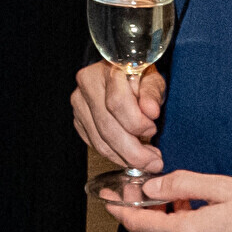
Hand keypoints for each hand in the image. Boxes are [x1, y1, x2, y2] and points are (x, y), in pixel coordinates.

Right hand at [71, 60, 163, 174]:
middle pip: (107, 127)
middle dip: (133, 151)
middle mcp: (88, 85)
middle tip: (153, 161)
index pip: (117, 103)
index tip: (153, 129)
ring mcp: (79, 103)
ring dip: (124, 156)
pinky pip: (94, 144)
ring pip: (100, 141)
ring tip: (145, 160)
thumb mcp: (153, 79)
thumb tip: (151, 111)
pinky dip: (114, 155)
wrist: (121, 75)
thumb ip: (152, 93)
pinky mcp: (78, 119)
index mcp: (107, 70)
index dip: (137, 123)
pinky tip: (129, 154)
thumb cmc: (140, 76)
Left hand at [110, 170, 231, 231]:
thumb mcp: (219, 186)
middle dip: (138, 215)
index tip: (109, 195)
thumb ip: (179, 184)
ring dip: (156, 227)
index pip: (138, 224)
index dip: (121, 207)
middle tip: (141, 191)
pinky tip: (186, 219)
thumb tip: (151, 187)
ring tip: (171, 201)